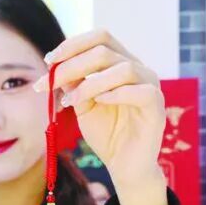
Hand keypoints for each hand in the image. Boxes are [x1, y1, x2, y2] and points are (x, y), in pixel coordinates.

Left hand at [35, 29, 168, 204]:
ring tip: (71, 101)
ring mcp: (150, 86)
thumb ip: (74, 85)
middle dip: (72, 65)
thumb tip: (56, 68)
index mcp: (120, 64)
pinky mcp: (157, 107)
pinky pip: (141, 91)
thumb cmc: (106, 134)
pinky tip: (99, 102)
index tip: (49, 61)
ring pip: (123, 68)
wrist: (124, 165)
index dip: (73, 45)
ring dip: (91, 82)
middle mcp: (138, 69)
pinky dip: (116, 94)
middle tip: (50, 82)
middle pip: (105, 50)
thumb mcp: (83, 106)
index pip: (100, 38)